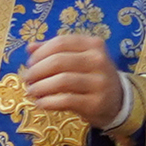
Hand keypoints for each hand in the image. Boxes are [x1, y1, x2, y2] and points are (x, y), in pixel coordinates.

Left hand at [15, 32, 134, 131]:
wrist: (118, 100)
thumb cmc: (92, 76)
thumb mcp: (79, 58)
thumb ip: (55, 51)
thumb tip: (30, 47)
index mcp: (93, 44)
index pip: (61, 42)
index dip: (40, 53)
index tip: (30, 63)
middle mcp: (98, 60)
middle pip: (58, 61)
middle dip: (37, 71)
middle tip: (27, 79)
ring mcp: (99, 82)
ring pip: (61, 81)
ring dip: (40, 87)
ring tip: (31, 91)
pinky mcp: (96, 103)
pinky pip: (66, 100)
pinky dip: (48, 102)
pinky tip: (41, 103)